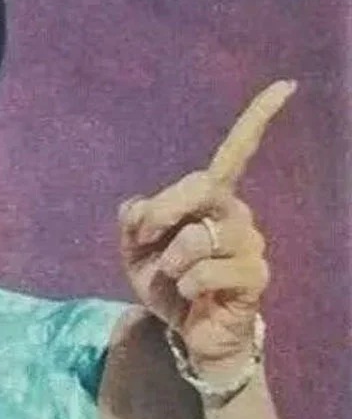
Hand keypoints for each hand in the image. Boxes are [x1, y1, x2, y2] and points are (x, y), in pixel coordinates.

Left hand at [118, 80, 294, 377]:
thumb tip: (138, 207)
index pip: (236, 153)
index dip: (258, 119)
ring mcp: (250, 244)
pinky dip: (185, 285)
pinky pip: (207, 272)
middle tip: (146, 239)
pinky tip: (192, 295)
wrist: (184, 332)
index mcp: (211, 200)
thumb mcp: (135, 251)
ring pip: (198, 237)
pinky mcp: (255, 276)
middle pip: (201, 186)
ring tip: (176, 278)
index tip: (285, 86)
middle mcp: (237, 214)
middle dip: (162, 212)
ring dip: (170, 261)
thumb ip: (133, 222)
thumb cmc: (166, 284)